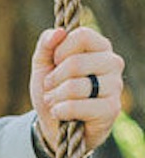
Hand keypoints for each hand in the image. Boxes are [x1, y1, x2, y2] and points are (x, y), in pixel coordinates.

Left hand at [30, 26, 123, 153]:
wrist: (55, 125)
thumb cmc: (53, 90)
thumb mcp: (43, 65)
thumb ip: (46, 44)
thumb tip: (59, 32)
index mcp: (100, 47)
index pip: (82, 35)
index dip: (60, 51)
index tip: (54, 63)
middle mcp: (112, 63)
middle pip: (75, 62)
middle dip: (53, 78)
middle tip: (50, 87)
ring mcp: (115, 86)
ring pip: (75, 86)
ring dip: (55, 96)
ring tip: (53, 101)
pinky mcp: (111, 109)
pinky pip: (77, 106)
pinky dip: (60, 111)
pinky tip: (59, 113)